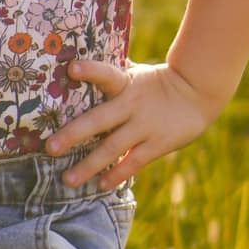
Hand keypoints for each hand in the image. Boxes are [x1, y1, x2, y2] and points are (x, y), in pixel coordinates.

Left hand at [45, 58, 220, 190]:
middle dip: (73, 134)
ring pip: (112, 148)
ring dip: (89, 165)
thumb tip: (76, 63)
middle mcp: (132, 105)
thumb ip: (112, 74)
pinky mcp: (158, 144)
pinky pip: (133, 162)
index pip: (106, 74)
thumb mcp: (136, 73)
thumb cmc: (157, 82)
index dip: (90, 71)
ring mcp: (145, 126)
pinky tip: (101, 185)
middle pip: (99, 120)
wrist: (197, 93)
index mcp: (126, 83)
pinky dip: (117, 174)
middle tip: (50, 147)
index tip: (71, 69)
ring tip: (68, 179)